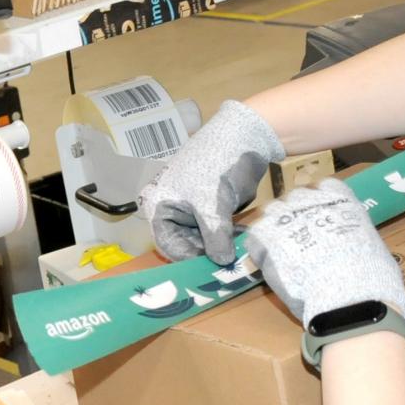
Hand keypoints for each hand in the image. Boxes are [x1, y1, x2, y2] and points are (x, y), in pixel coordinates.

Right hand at [137, 100, 286, 264]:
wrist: (245, 136)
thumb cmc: (218, 165)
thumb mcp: (213, 205)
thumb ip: (215, 238)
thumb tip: (222, 262)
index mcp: (159, 204)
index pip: (168, 244)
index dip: (189, 258)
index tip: (212, 269)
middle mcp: (171, 208)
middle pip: (184, 242)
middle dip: (206, 253)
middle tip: (228, 266)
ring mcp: (192, 207)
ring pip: (202, 238)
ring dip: (219, 247)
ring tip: (238, 254)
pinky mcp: (210, 206)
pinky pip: (215, 229)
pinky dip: (226, 236)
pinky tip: (240, 241)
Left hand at [242, 179, 404, 329]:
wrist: (347, 293)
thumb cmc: (370, 275)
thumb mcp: (374, 248)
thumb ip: (359, 240)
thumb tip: (360, 250)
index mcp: (342, 201)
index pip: (327, 187)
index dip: (323, 203)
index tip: (324, 217)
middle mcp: (311, 202)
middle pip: (297, 197)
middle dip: (299, 213)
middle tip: (303, 237)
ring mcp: (285, 217)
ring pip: (273, 212)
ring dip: (277, 227)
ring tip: (282, 250)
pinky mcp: (265, 239)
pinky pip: (255, 238)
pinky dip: (260, 250)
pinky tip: (269, 264)